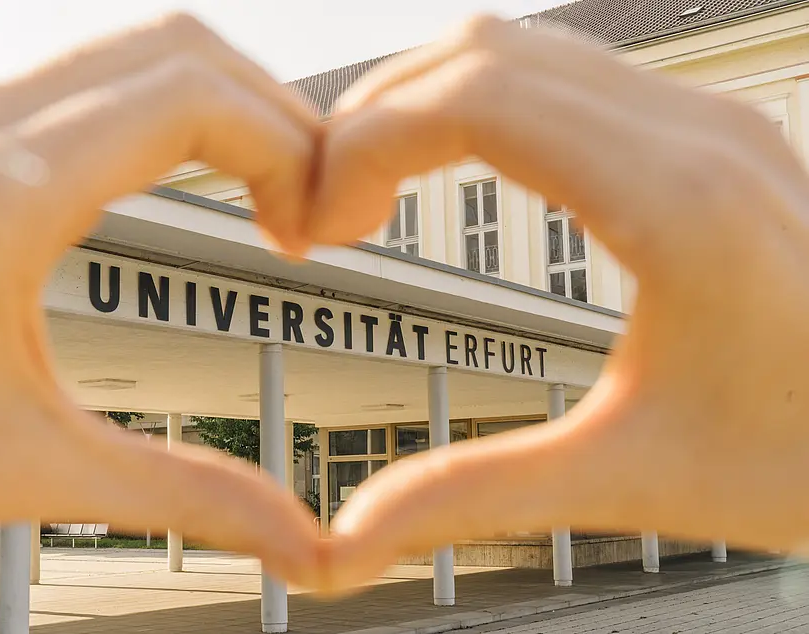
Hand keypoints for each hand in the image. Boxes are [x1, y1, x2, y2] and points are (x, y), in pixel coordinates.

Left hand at [0, 14, 321, 586]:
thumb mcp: (30, 468)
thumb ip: (184, 497)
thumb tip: (299, 542)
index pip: (193, 97)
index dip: (289, 147)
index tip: (316, 228)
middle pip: (180, 49)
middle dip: (275, 117)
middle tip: (309, 209)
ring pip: (140, 50)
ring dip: (228, 107)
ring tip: (269, 198)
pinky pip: (98, 78)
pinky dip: (173, 111)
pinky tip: (195, 183)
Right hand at [307, 16, 808, 591]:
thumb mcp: (629, 478)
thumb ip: (477, 496)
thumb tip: (354, 536)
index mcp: (674, 204)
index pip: (472, 101)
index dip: (364, 144)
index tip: (322, 219)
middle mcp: (697, 135)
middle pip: (481, 56)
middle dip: (375, 118)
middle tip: (330, 209)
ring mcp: (709, 124)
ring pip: (522, 51)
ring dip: (425, 104)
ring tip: (375, 190)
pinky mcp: (708, 138)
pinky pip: (567, 77)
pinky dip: (483, 107)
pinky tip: (456, 170)